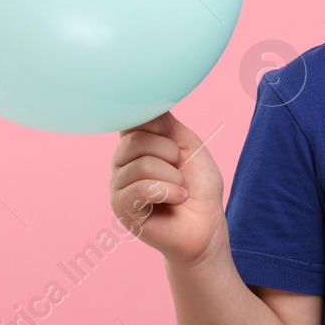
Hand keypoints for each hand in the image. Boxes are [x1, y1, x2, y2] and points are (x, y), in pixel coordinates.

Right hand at [110, 110, 226, 267]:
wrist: (207, 223)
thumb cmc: (198, 184)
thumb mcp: (188, 144)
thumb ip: (165, 122)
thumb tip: (145, 102)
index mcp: (135, 143)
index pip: (132, 118)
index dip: (157, 124)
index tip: (173, 135)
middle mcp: (121, 161)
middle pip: (136, 139)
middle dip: (170, 152)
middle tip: (181, 168)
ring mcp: (118, 185)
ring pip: (143, 164)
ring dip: (173, 176)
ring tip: (180, 188)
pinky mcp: (121, 208)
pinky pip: (141, 188)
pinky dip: (169, 191)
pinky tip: (178, 197)